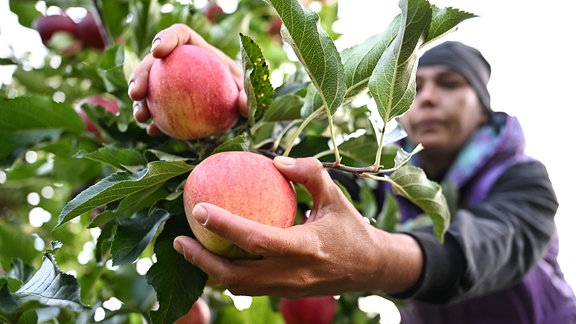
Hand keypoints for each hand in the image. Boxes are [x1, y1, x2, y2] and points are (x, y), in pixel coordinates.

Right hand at [127, 23, 247, 135]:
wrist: (236, 104)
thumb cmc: (242, 89)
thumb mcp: (248, 90)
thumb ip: (247, 95)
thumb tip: (244, 106)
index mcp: (197, 49)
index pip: (179, 35)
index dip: (165, 38)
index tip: (158, 52)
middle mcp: (179, 62)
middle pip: (154, 62)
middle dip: (140, 74)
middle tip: (137, 93)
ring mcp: (170, 82)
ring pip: (149, 86)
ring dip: (140, 101)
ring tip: (141, 116)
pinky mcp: (168, 102)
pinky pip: (157, 110)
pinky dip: (154, 120)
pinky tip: (152, 131)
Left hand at [173, 156, 423, 297]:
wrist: (371, 267)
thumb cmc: (351, 228)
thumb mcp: (335, 195)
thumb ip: (308, 173)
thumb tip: (274, 161)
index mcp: (305, 248)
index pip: (256, 239)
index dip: (224, 225)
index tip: (198, 208)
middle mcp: (293, 274)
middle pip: (236, 277)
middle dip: (201, 261)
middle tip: (179, 240)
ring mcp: (288, 289)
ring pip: (239, 287)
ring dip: (210, 271)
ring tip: (190, 248)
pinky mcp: (286, 294)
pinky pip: (249, 288)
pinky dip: (227, 275)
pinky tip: (218, 256)